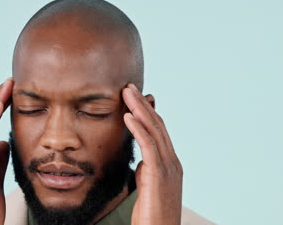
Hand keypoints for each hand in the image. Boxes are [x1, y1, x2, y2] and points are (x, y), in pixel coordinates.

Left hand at [123, 84, 182, 224]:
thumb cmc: (152, 215)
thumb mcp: (148, 187)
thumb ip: (146, 171)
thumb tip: (141, 161)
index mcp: (169, 164)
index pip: (158, 131)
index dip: (146, 112)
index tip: (133, 97)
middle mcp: (172, 162)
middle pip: (157, 125)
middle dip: (142, 104)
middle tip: (128, 86)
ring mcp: (168, 168)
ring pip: (154, 131)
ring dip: (139, 109)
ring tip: (126, 93)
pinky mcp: (159, 176)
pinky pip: (148, 147)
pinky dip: (138, 129)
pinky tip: (128, 116)